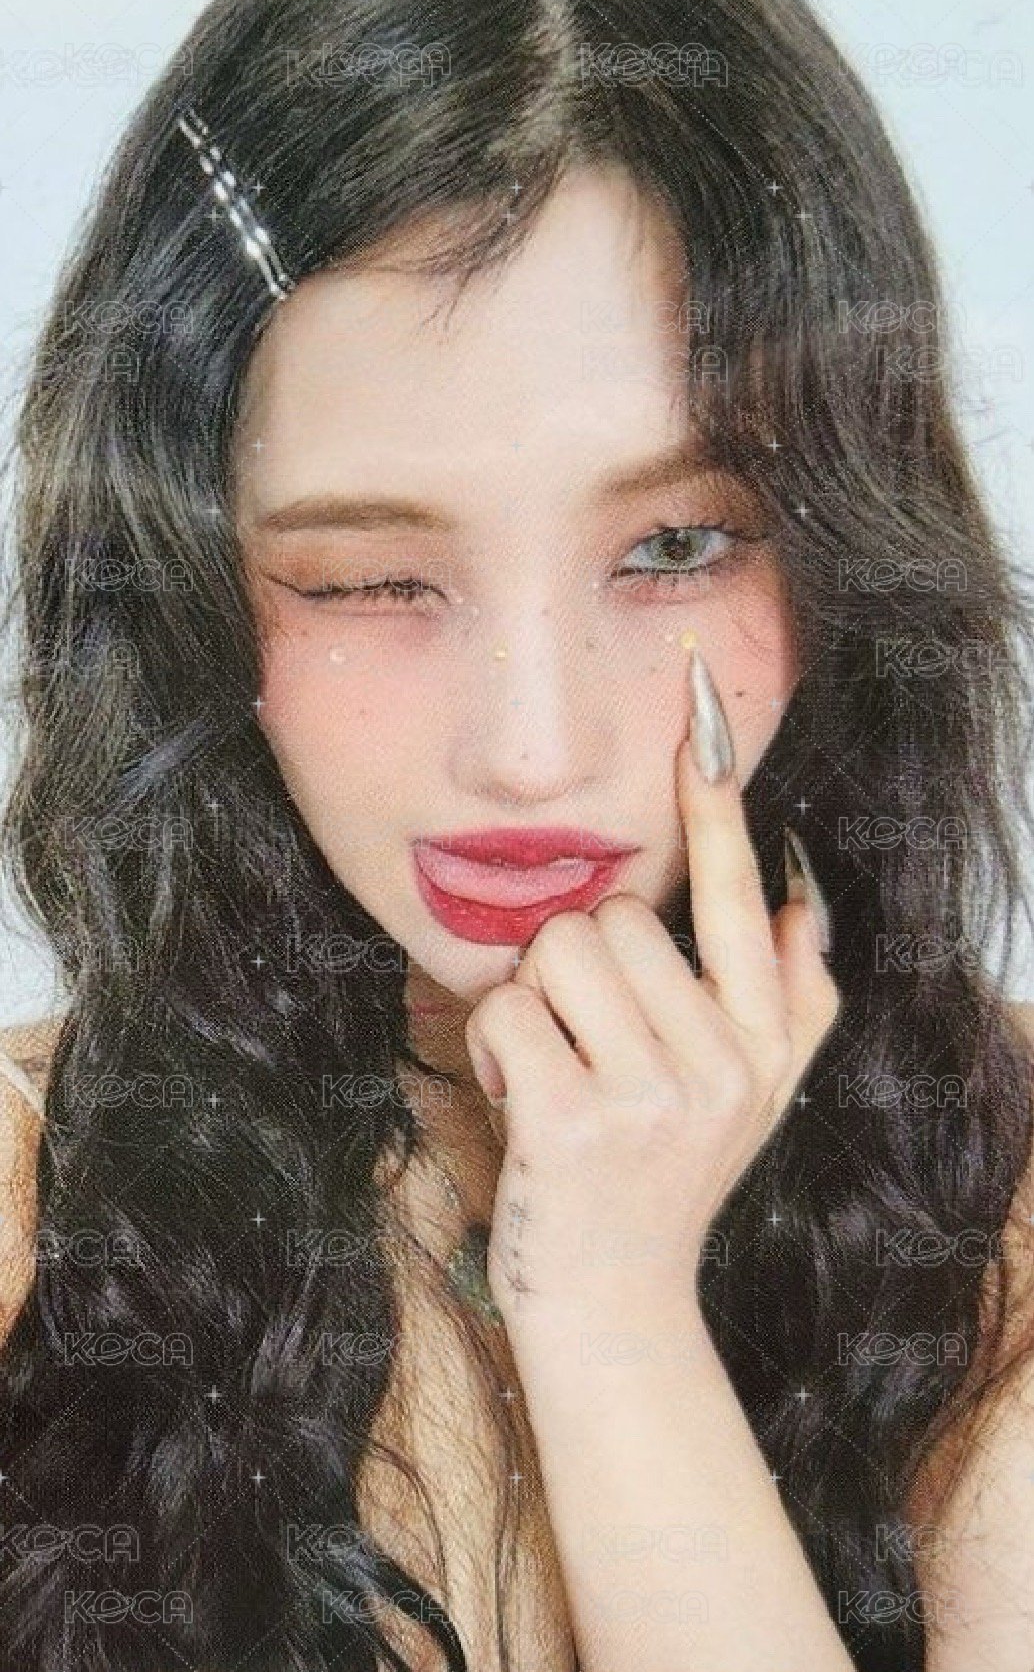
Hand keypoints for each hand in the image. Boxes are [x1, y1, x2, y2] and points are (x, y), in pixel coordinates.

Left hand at [464, 647, 841, 1333]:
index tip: (699, 725)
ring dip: (530, 1005)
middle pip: (617, 918)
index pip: (742, 901)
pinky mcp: (579, 1123)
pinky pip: (507, 1010)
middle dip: (574, 970)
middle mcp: (725, 1063)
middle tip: (583, 1046)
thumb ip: (792, 1000)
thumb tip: (805, 898)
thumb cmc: (664, 1181)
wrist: (614, 1304)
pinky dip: (490, 1046)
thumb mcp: (753, 1097)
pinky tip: (520, 1099)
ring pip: (558, 952)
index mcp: (763, 1041)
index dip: (716, 810)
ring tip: (552, 1071)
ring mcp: (656, 1095)